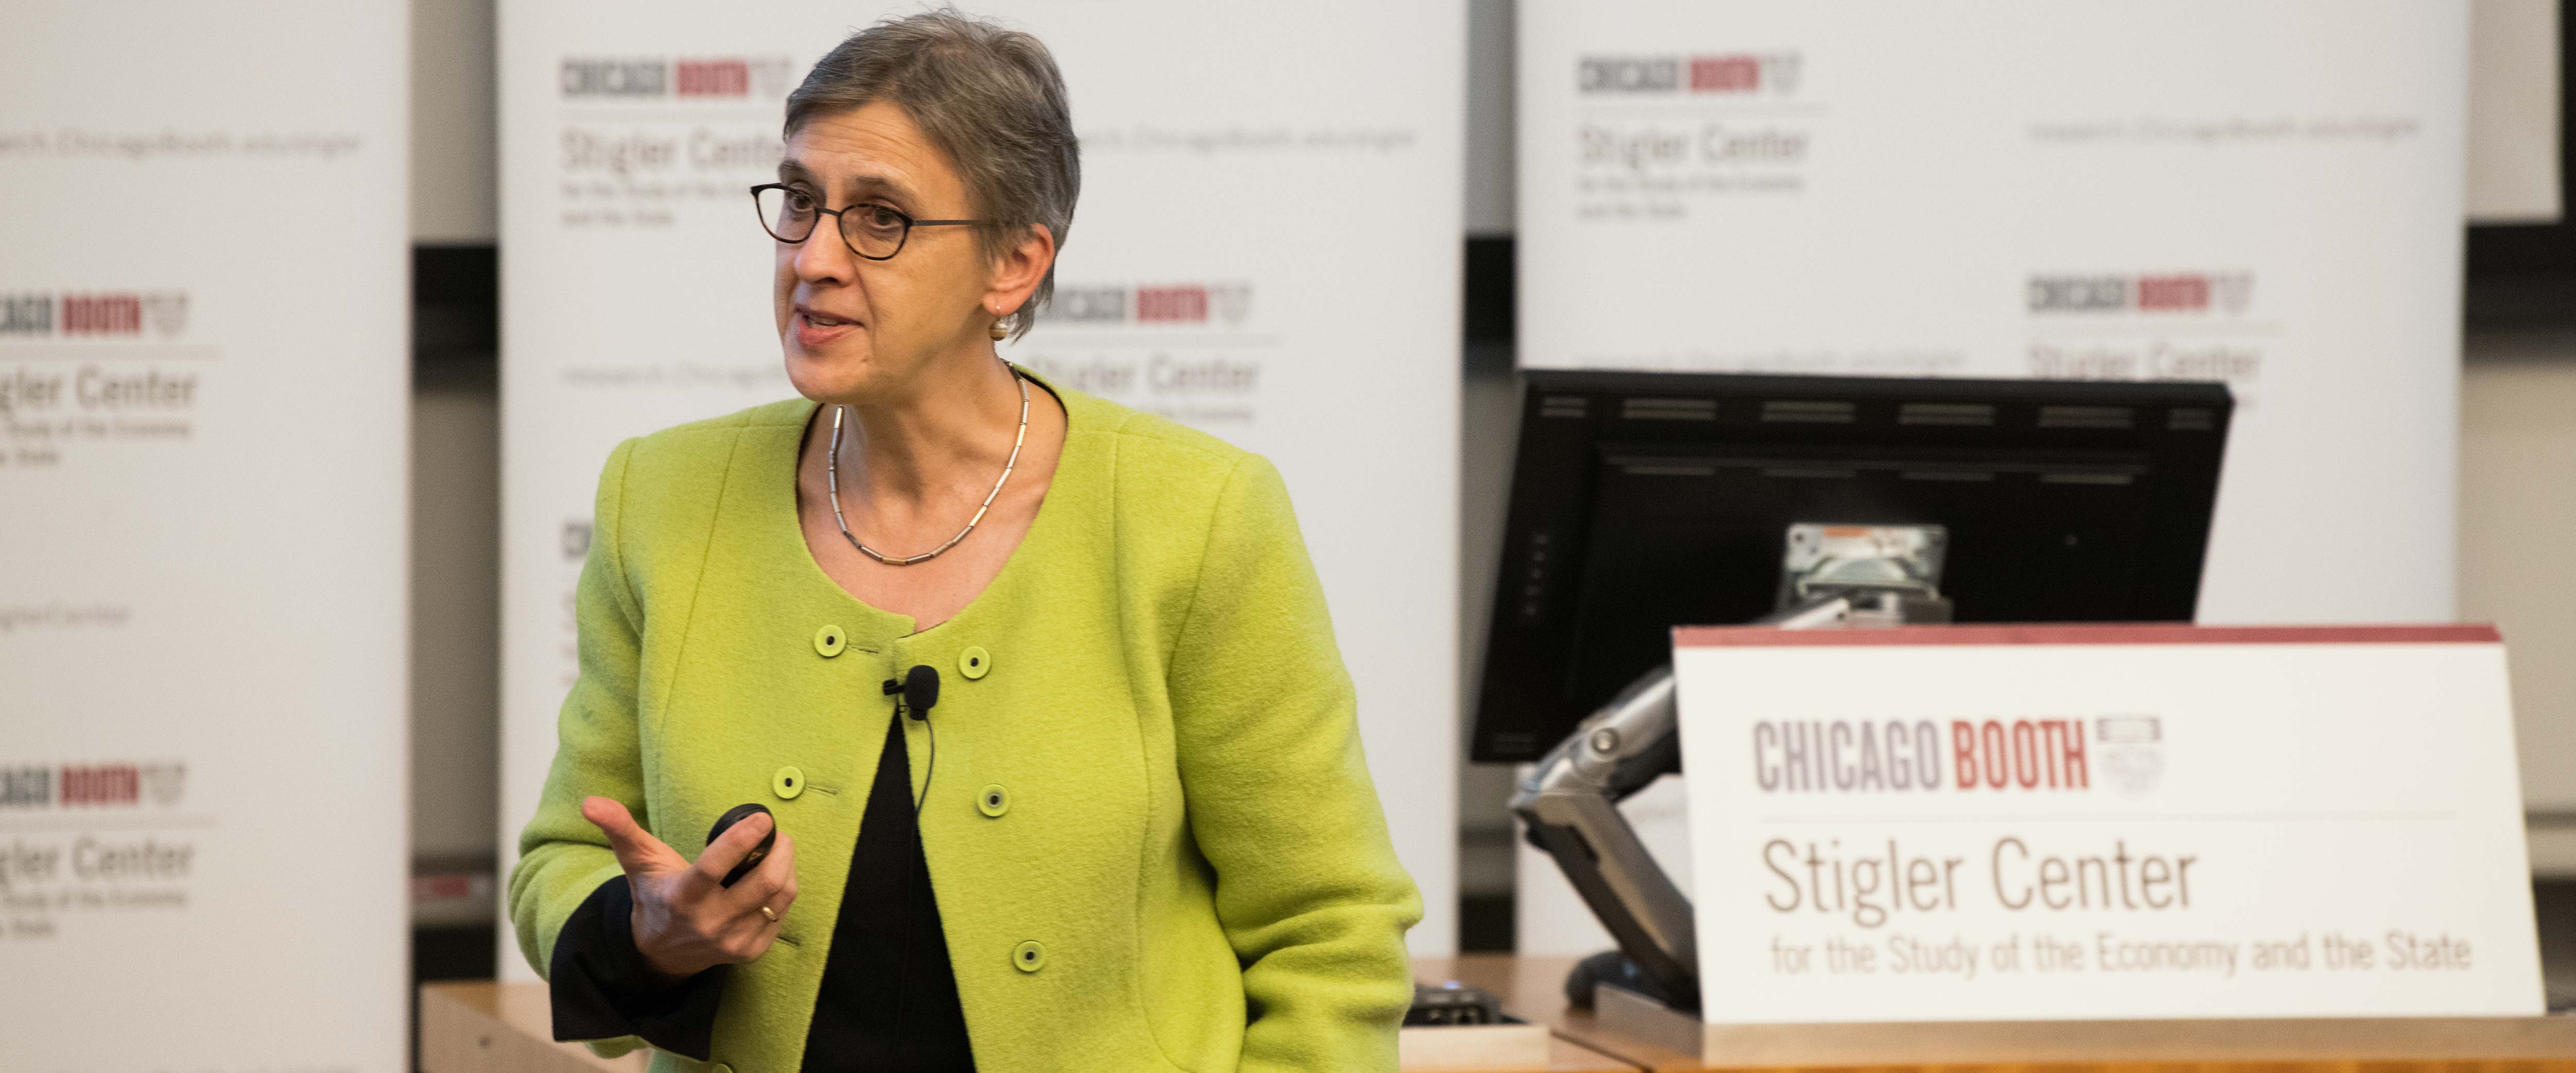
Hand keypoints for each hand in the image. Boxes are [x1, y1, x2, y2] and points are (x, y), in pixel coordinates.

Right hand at [581, 796, 797, 983]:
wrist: (660, 952)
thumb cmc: (653, 894)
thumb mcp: (637, 861)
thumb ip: (620, 829)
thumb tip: (590, 802)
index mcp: (682, 897)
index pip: (716, 867)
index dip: (742, 840)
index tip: (763, 818)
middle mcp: (709, 923)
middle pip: (763, 882)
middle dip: (779, 850)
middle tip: (777, 833)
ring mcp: (732, 941)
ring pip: (779, 897)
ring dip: (787, 866)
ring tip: (780, 849)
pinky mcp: (750, 952)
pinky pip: (781, 915)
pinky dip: (784, 891)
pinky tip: (775, 878)